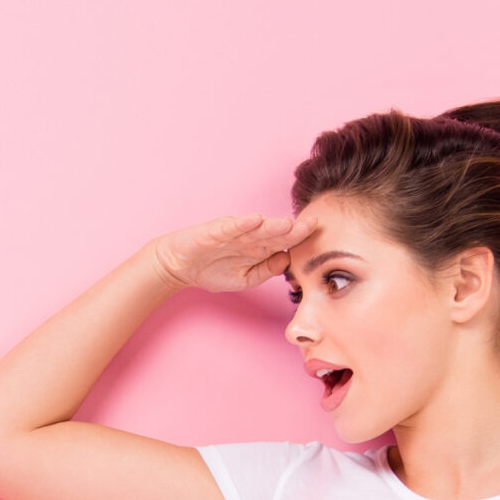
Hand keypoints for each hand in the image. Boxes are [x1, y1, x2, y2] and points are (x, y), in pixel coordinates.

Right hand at [149, 212, 302, 292]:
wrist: (178, 265)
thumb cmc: (211, 269)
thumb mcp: (245, 278)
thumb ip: (266, 270)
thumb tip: (288, 262)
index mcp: (259, 247)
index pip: (284, 242)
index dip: (301, 239)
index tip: (321, 238)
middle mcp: (250, 236)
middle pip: (276, 233)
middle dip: (294, 229)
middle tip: (314, 224)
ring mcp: (233, 232)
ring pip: (257, 228)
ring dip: (273, 225)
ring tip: (289, 223)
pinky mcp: (215, 231)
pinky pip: (231, 227)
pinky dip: (243, 223)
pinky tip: (255, 220)